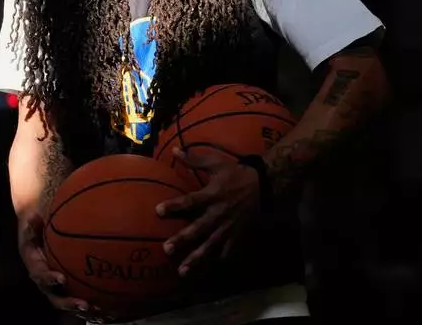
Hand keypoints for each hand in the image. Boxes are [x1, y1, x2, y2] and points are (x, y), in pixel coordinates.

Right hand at [17, 211, 90, 314]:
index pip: (41, 276)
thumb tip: (33, 217)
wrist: (38, 235)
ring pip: (68, 302)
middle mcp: (46, 282)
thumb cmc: (37, 228)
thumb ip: (33, 224)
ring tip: (99, 310)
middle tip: (84, 304)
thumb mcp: (32, 224)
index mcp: (35, 268)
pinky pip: (78, 298)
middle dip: (69, 303)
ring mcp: (56, 288)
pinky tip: (107, 305)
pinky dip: (91, 304)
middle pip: (56, 298)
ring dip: (82, 308)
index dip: (50, 279)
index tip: (61, 279)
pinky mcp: (67, 288)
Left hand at [155, 147, 261, 274]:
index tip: (158, 211)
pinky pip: (228, 251)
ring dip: (196, 259)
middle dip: (182, 239)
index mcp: (212, 194)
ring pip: (210, 245)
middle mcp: (218, 213)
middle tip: (166, 249)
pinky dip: (218, 261)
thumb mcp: (216, 162)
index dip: (174, 206)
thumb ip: (194, 159)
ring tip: (182, 271)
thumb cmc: (236, 173)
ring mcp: (228, 227)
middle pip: (197, 228)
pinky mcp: (237, 234)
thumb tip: (174, 150)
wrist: (264, 184)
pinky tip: (207, 272)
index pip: (189, 201)